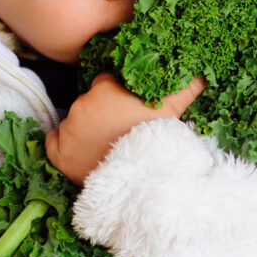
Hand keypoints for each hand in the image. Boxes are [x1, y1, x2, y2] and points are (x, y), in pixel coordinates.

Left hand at [45, 73, 204, 183]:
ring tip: (106, 145)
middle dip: (101, 114)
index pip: (105, 84)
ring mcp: (70, 129)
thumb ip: (187, 87)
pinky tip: (81, 151)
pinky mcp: (60, 154)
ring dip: (86, 130)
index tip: (125, 111)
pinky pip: (53, 142)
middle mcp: (84, 104)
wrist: (144, 182)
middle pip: (89, 103)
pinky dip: (62, 144)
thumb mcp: (174, 109)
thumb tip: (203, 74)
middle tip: (119, 131)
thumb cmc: (159, 143)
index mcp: (107, 88)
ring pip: (75, 122)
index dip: (116, 97)